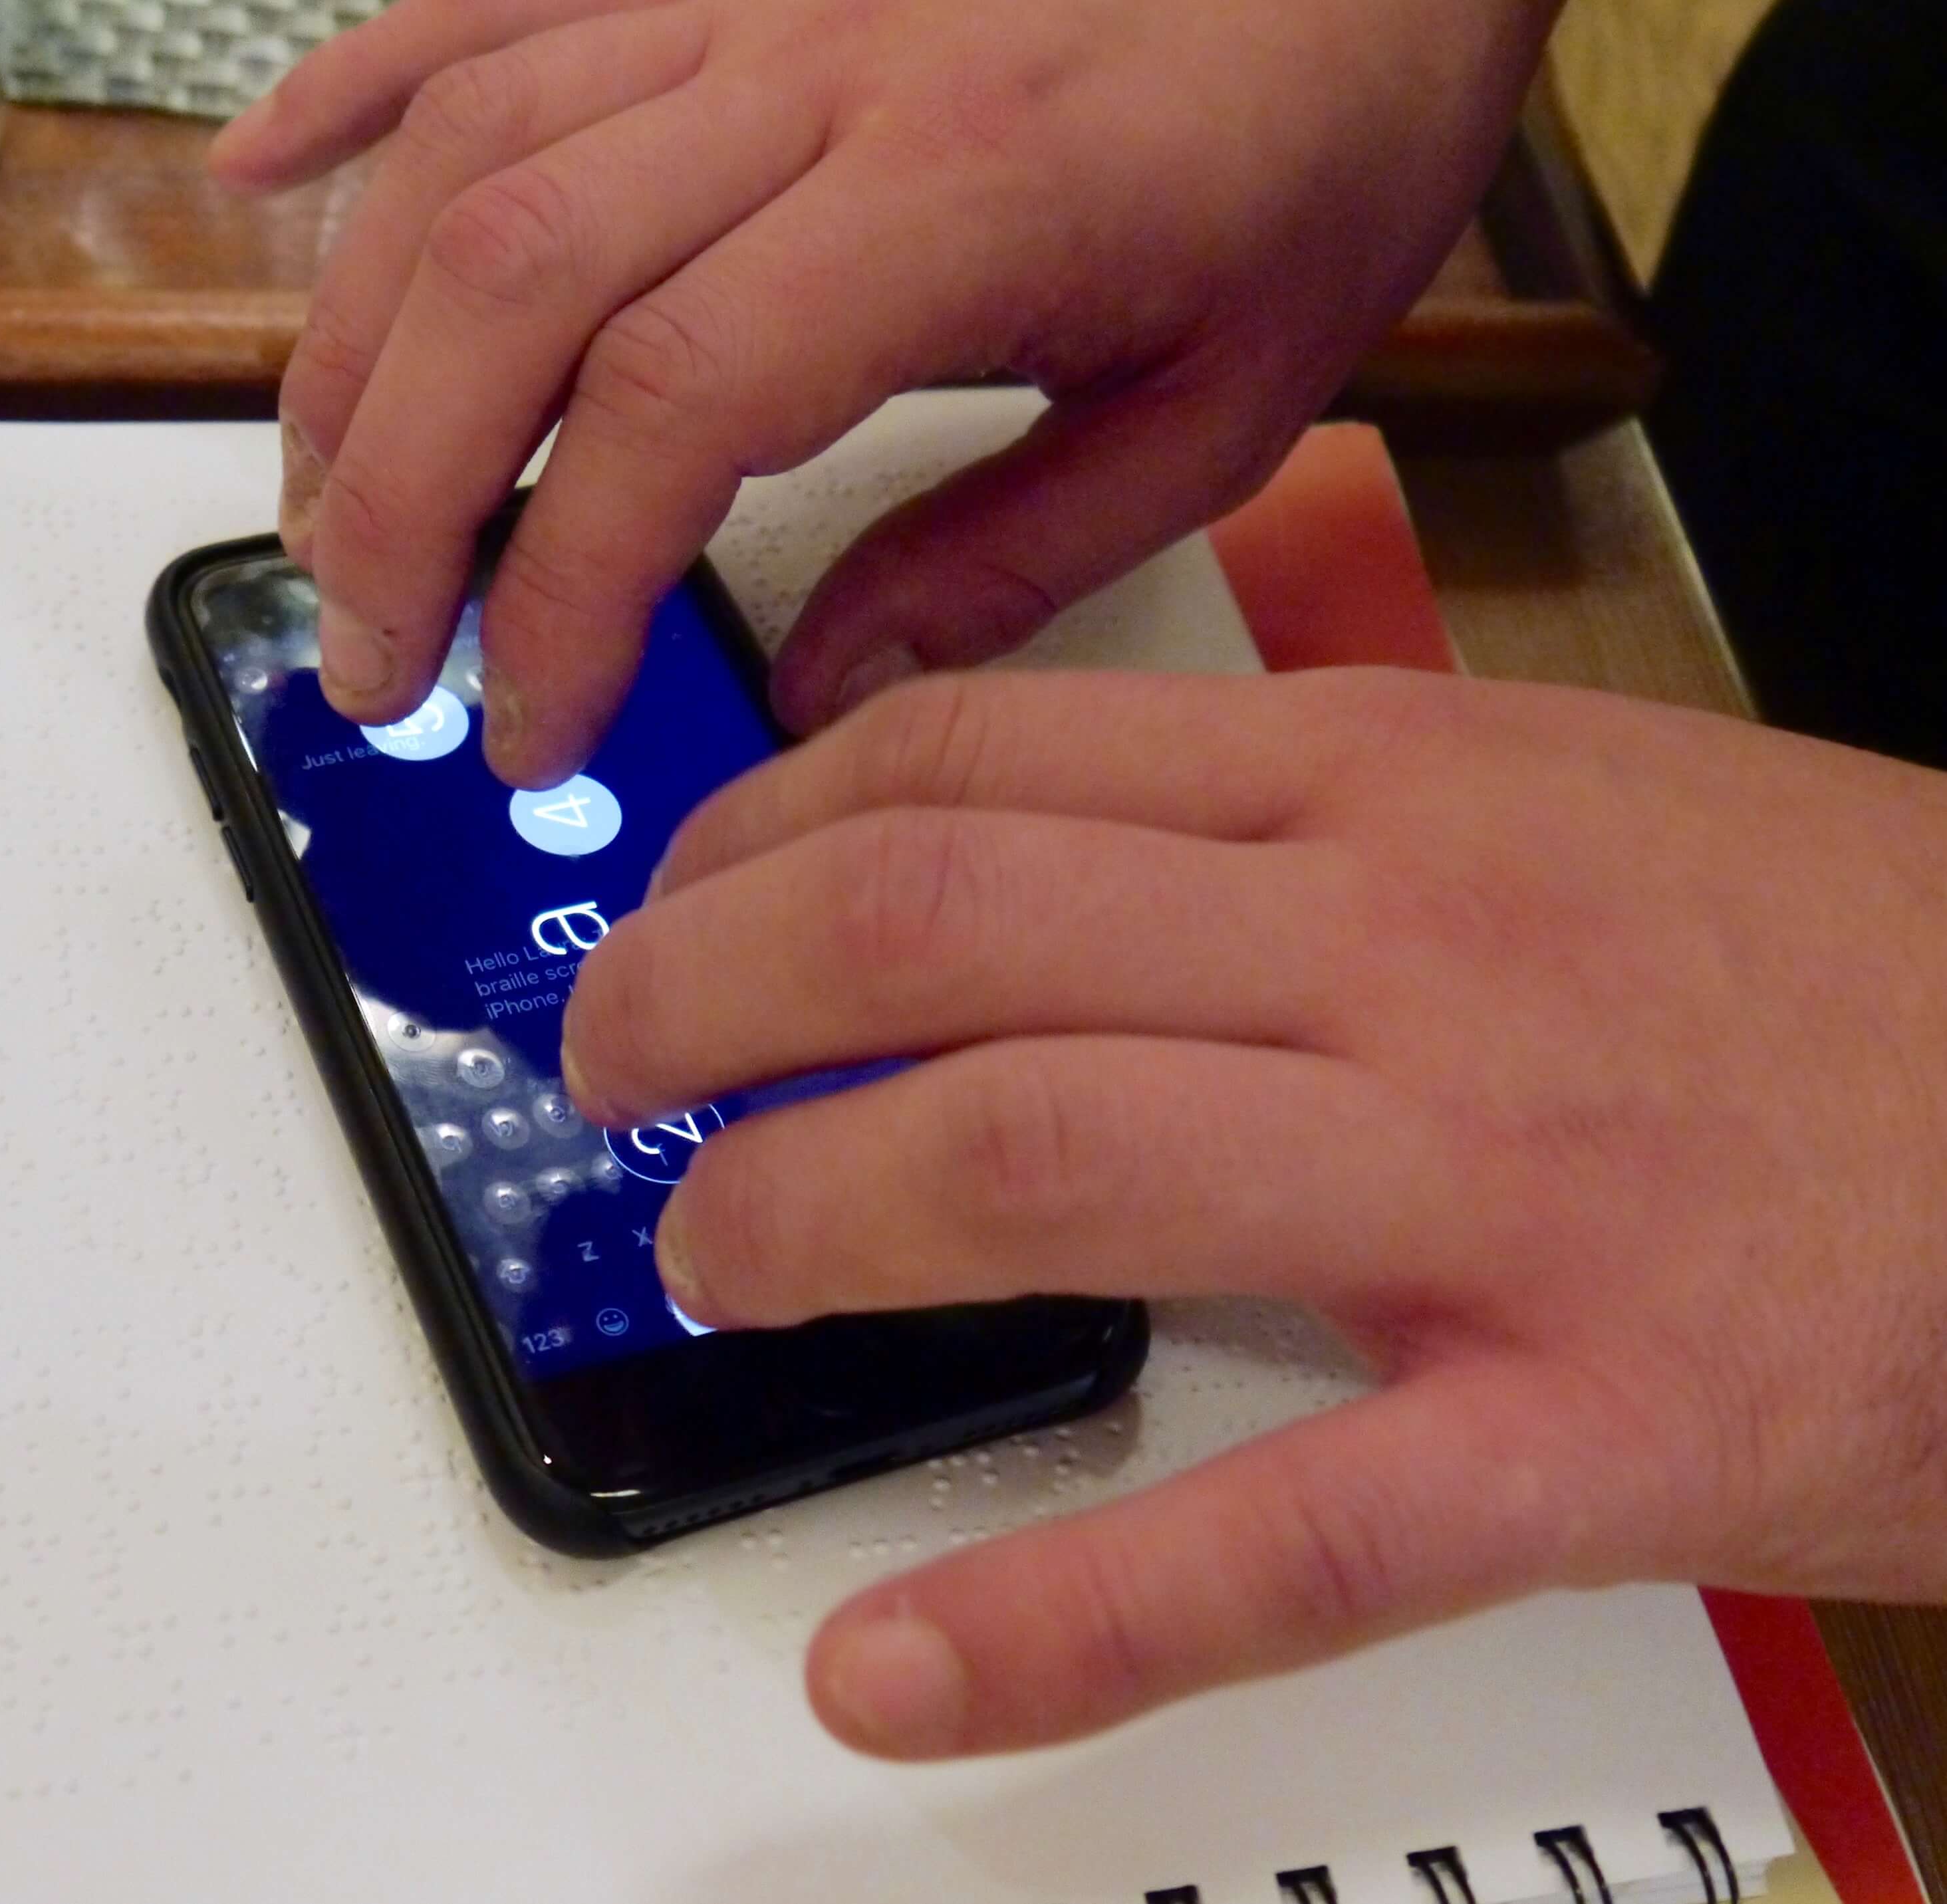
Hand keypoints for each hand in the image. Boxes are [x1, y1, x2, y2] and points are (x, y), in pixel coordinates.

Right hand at [208, 0, 1582, 784]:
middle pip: (509, 272)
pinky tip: (257, 181)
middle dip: (399, 498)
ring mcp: (744, 4)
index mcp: (960, 192)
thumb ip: (1004, 564)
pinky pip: (489, 2)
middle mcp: (815, 77)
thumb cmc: (1313, 146)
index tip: (530, 725)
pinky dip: (354, 91)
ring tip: (324, 519)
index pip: (673, 394)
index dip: (565, 586)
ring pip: (463, 151)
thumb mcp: (1222, 409)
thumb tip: (812, 701)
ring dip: (349, 348)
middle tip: (375, 665)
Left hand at [558, 670, 1946, 1757]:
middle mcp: (1404, 952)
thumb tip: (1028, 859)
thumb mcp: (1550, 797)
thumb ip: (1290, 824)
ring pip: (1036, 1162)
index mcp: (1386, 786)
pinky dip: (1054, 1622)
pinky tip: (894, 1673)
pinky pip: (1274, 1538)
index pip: (975, 758)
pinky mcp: (1589, 1435)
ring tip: (708, 1259)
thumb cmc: (1835, 964)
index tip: (679, 901)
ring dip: (804, 1216)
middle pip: (938, 928)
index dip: (763, 834)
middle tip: (608, 1070)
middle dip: (702, 994)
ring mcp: (1489, 1190)